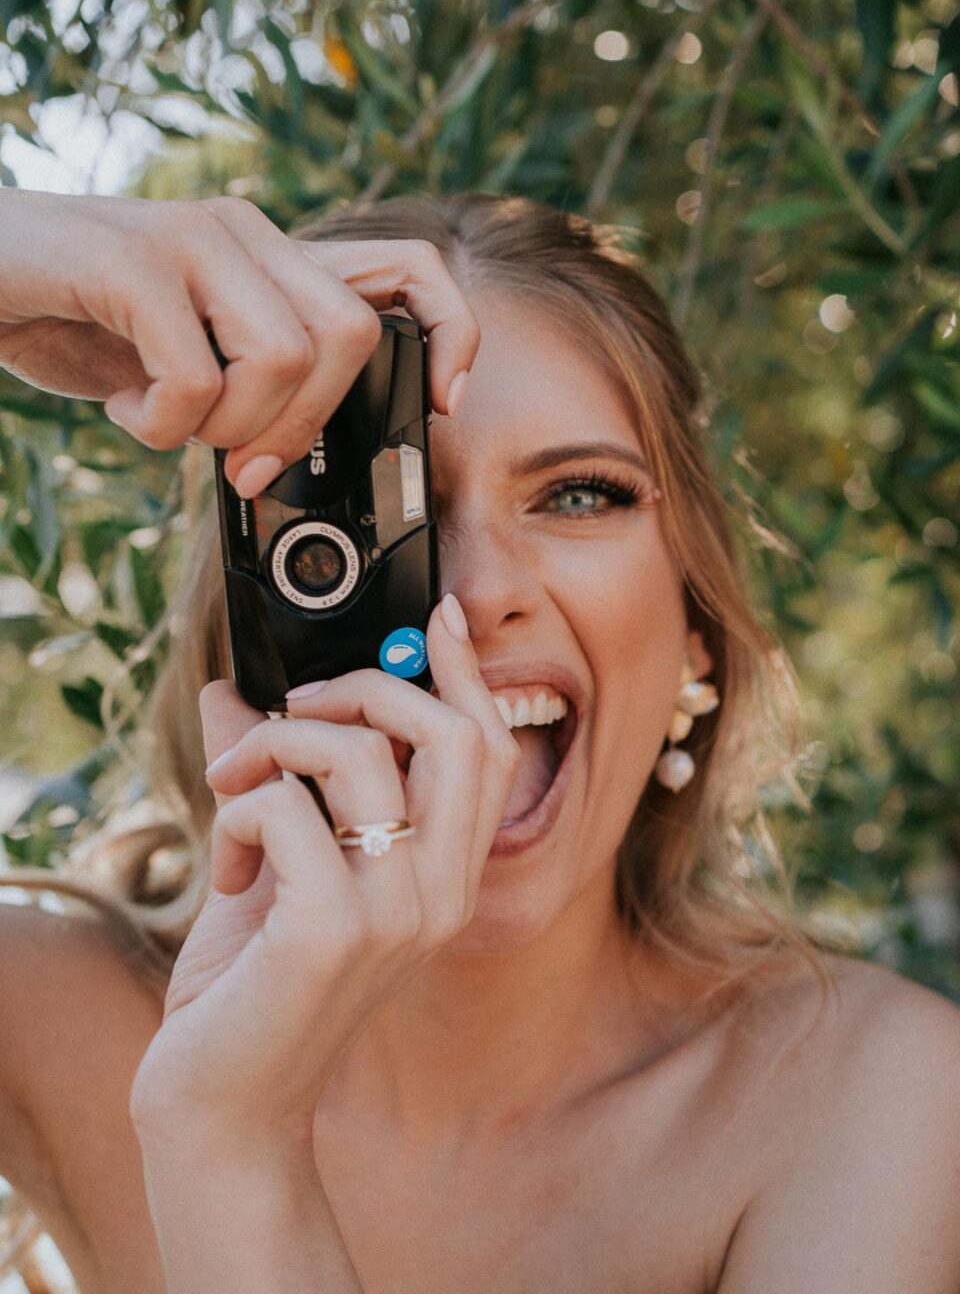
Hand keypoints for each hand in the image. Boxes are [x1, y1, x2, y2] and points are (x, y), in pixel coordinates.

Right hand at [0, 189, 478, 495]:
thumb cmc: (75, 318)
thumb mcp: (183, 351)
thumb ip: (249, 378)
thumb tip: (299, 448)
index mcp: (268, 252)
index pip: (407, 268)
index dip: (452, 332)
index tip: (445, 402)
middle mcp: (243, 231)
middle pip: (346, 338)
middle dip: (302, 427)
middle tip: (244, 464)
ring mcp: (191, 239)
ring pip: (281, 358)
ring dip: (226, 428)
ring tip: (166, 424)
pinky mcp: (133, 262)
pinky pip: (194, 378)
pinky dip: (161, 426)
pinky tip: (123, 409)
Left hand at [128, 594, 519, 1157]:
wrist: (224, 1104)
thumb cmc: (252, 989)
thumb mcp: (274, 863)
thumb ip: (272, 776)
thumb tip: (231, 689)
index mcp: (448, 877)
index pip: (490, 750)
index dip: (466, 673)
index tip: (441, 616)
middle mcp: (444, 894)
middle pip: (450, 731)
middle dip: (363, 686)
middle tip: (293, 708)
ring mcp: (399, 914)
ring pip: (361, 754)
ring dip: (277, 743)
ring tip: (233, 787)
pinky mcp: (337, 930)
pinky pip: (287, 808)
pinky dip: (239, 811)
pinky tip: (231, 866)